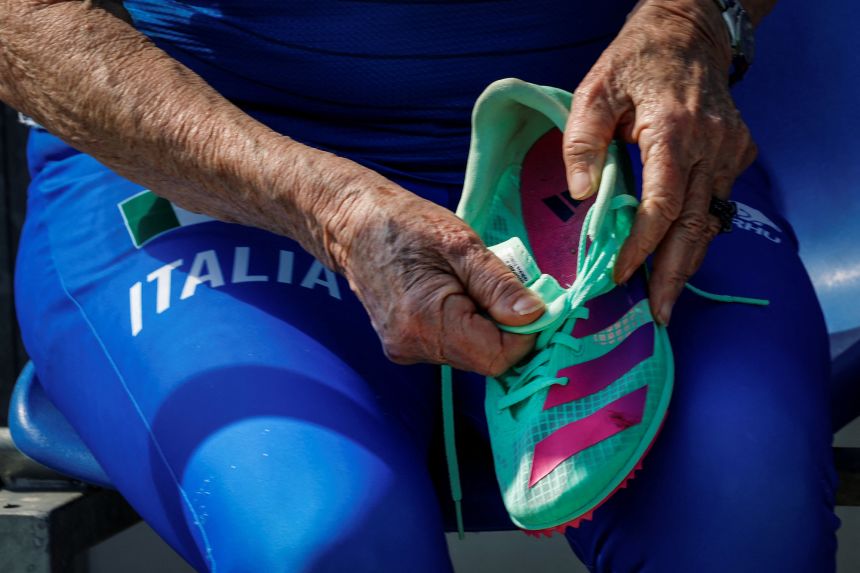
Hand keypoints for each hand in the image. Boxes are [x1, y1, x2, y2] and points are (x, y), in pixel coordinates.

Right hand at [336, 187, 544, 375]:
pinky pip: (452, 346)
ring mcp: (406, 350)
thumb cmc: (405, 224)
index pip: (498, 357)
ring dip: (486, 324)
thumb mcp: (460, 243)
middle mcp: (413, 347)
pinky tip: (454, 293)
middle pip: (485, 358)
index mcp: (426, 322)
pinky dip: (466, 325)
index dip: (525, 334)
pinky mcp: (404, 346)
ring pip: (470, 353)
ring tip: (470, 282)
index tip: (531, 300)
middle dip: (505, 327)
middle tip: (501, 283)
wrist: (352, 225)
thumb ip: (498, 285)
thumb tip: (535, 316)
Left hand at [563, 0, 756, 324]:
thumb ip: (581, 141)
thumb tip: (581, 194)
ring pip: (710, 220)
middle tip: (659, 315)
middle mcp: (710, 146)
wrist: (688, 34)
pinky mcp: (737, 153)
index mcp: (673, 131)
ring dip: (687, 260)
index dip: (641, 246)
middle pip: (694, 225)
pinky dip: (696, 232)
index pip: (661, 205)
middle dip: (674, 275)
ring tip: (666, 298)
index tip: (620, 275)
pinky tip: (677, 255)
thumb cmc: (634, 62)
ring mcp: (730, 150)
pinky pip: (717, 203)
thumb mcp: (593, 90)